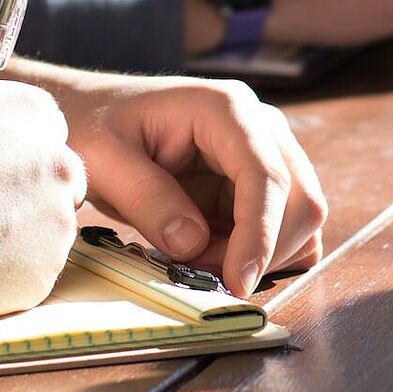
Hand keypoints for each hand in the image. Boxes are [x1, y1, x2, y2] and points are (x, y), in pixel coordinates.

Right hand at [0, 0, 84, 325]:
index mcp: (38, 114)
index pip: (41, 136)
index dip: (0, 155)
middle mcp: (61, 160)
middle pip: (51, 181)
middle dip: (14, 194)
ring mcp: (58, 217)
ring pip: (44, 227)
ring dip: (10, 233)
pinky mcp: (47, 269)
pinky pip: (32, 271)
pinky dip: (4, 272)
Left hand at [26, 67, 326, 296]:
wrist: (91, 113)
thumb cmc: (93, 125)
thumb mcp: (103, 160)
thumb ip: (148, 199)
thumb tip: (193, 244)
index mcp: (226, 109)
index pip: (266, 175)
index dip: (260, 233)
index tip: (238, 282)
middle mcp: (261, 126)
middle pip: (301, 198)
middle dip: (263, 250)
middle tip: (203, 276)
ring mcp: (266, 152)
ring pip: (301, 216)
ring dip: (261, 254)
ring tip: (199, 260)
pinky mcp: (260, 180)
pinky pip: (285, 225)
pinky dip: (260, 252)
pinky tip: (215, 253)